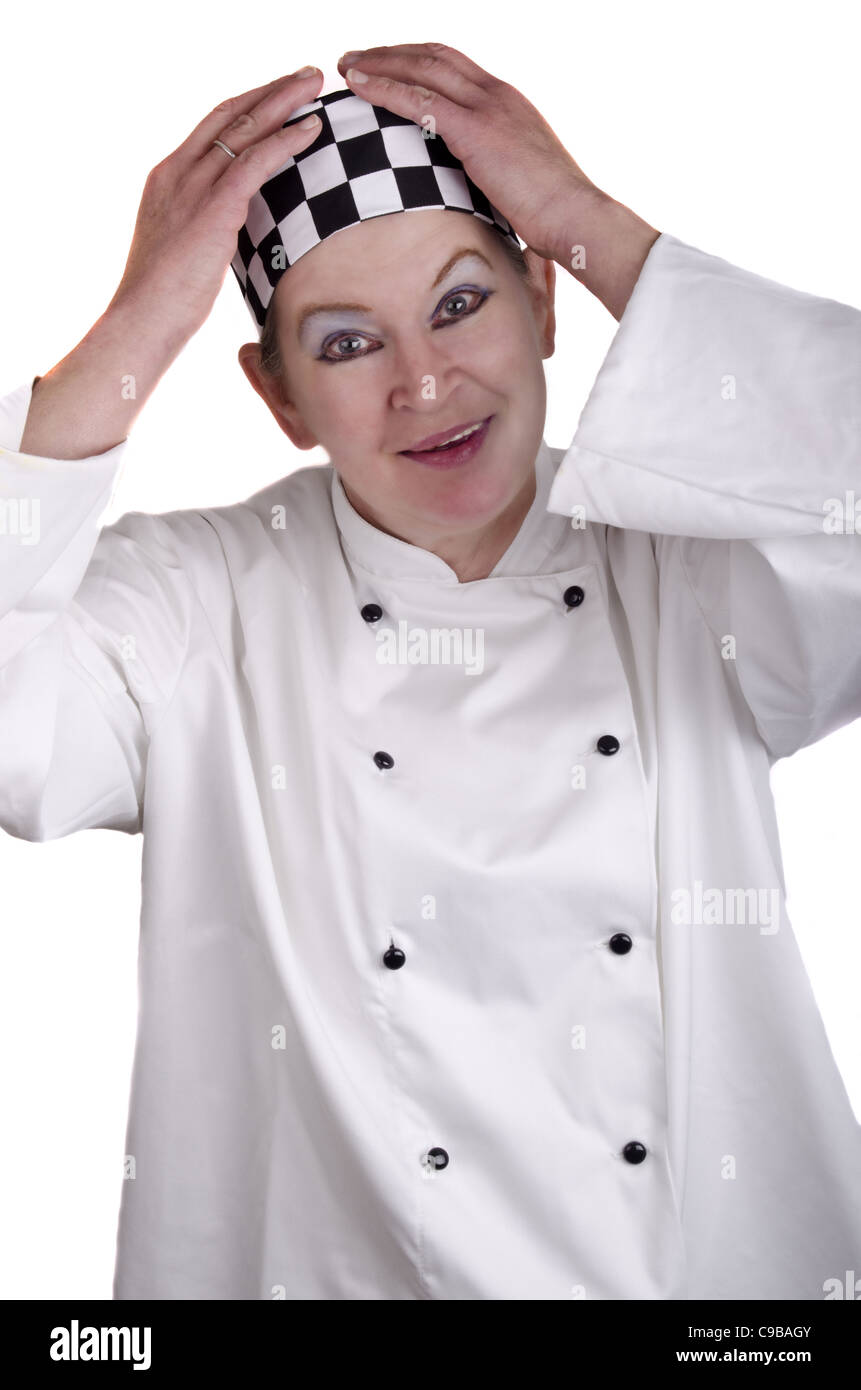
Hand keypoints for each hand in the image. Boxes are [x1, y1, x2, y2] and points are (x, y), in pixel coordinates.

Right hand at [108, 67, 326, 341]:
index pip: (211, 126)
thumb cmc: (164, 302)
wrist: (142, 320)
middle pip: (230, 115)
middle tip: (306, 75)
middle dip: (270, 90)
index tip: (277, 94)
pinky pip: (256, 161)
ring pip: (245, 129)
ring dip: (285, 101)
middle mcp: (176, 173)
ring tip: (316, 84)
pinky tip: (312, 127)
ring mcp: (192, 187)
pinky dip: (286, 140)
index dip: (247, 105)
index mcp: (166, 180)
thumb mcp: (183, 252)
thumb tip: (233, 235)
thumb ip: (206, 230)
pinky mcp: (213, 208)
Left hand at [336, 44, 661, 318]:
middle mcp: (497, 94)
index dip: (418, 61)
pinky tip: (360, 86)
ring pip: (423, 66)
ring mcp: (487, 107)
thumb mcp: (519, 181)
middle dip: (392, 52)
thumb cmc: (554, 214)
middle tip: (356, 58)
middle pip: (435, 55)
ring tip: (347, 66)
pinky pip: (419, 98)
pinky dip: (385, 87)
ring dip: (380, 62)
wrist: (575, 216)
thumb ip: (495, 172)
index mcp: (508, 103)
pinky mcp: (475, 128)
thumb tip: (478, 194)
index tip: (388, 65)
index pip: (456, 67)